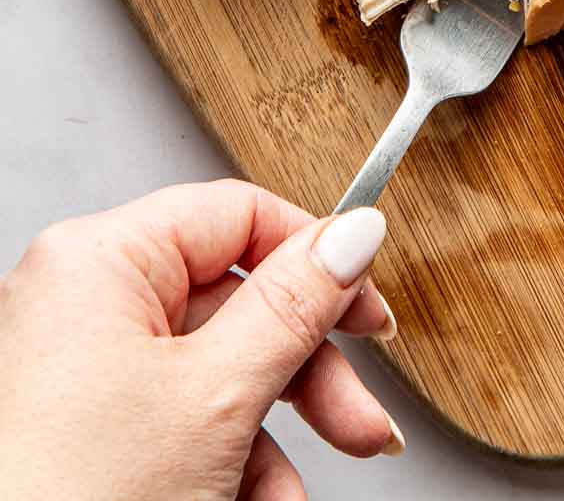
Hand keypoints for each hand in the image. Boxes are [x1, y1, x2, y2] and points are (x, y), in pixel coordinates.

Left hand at [0, 180, 404, 498]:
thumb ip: (294, 306)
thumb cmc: (69, 499)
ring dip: (269, 443)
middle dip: (307, 379)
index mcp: (100, 261)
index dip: (318, 261)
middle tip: (362, 425)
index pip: (240, 215)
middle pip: (237, 307)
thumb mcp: (215, 396)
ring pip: (216, 377)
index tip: (370, 315)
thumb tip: (353, 234)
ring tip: (282, 498)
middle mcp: (83, 303)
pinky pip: (178, 424)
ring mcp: (79, 371)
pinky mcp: (83, 433)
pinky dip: (223, 467)